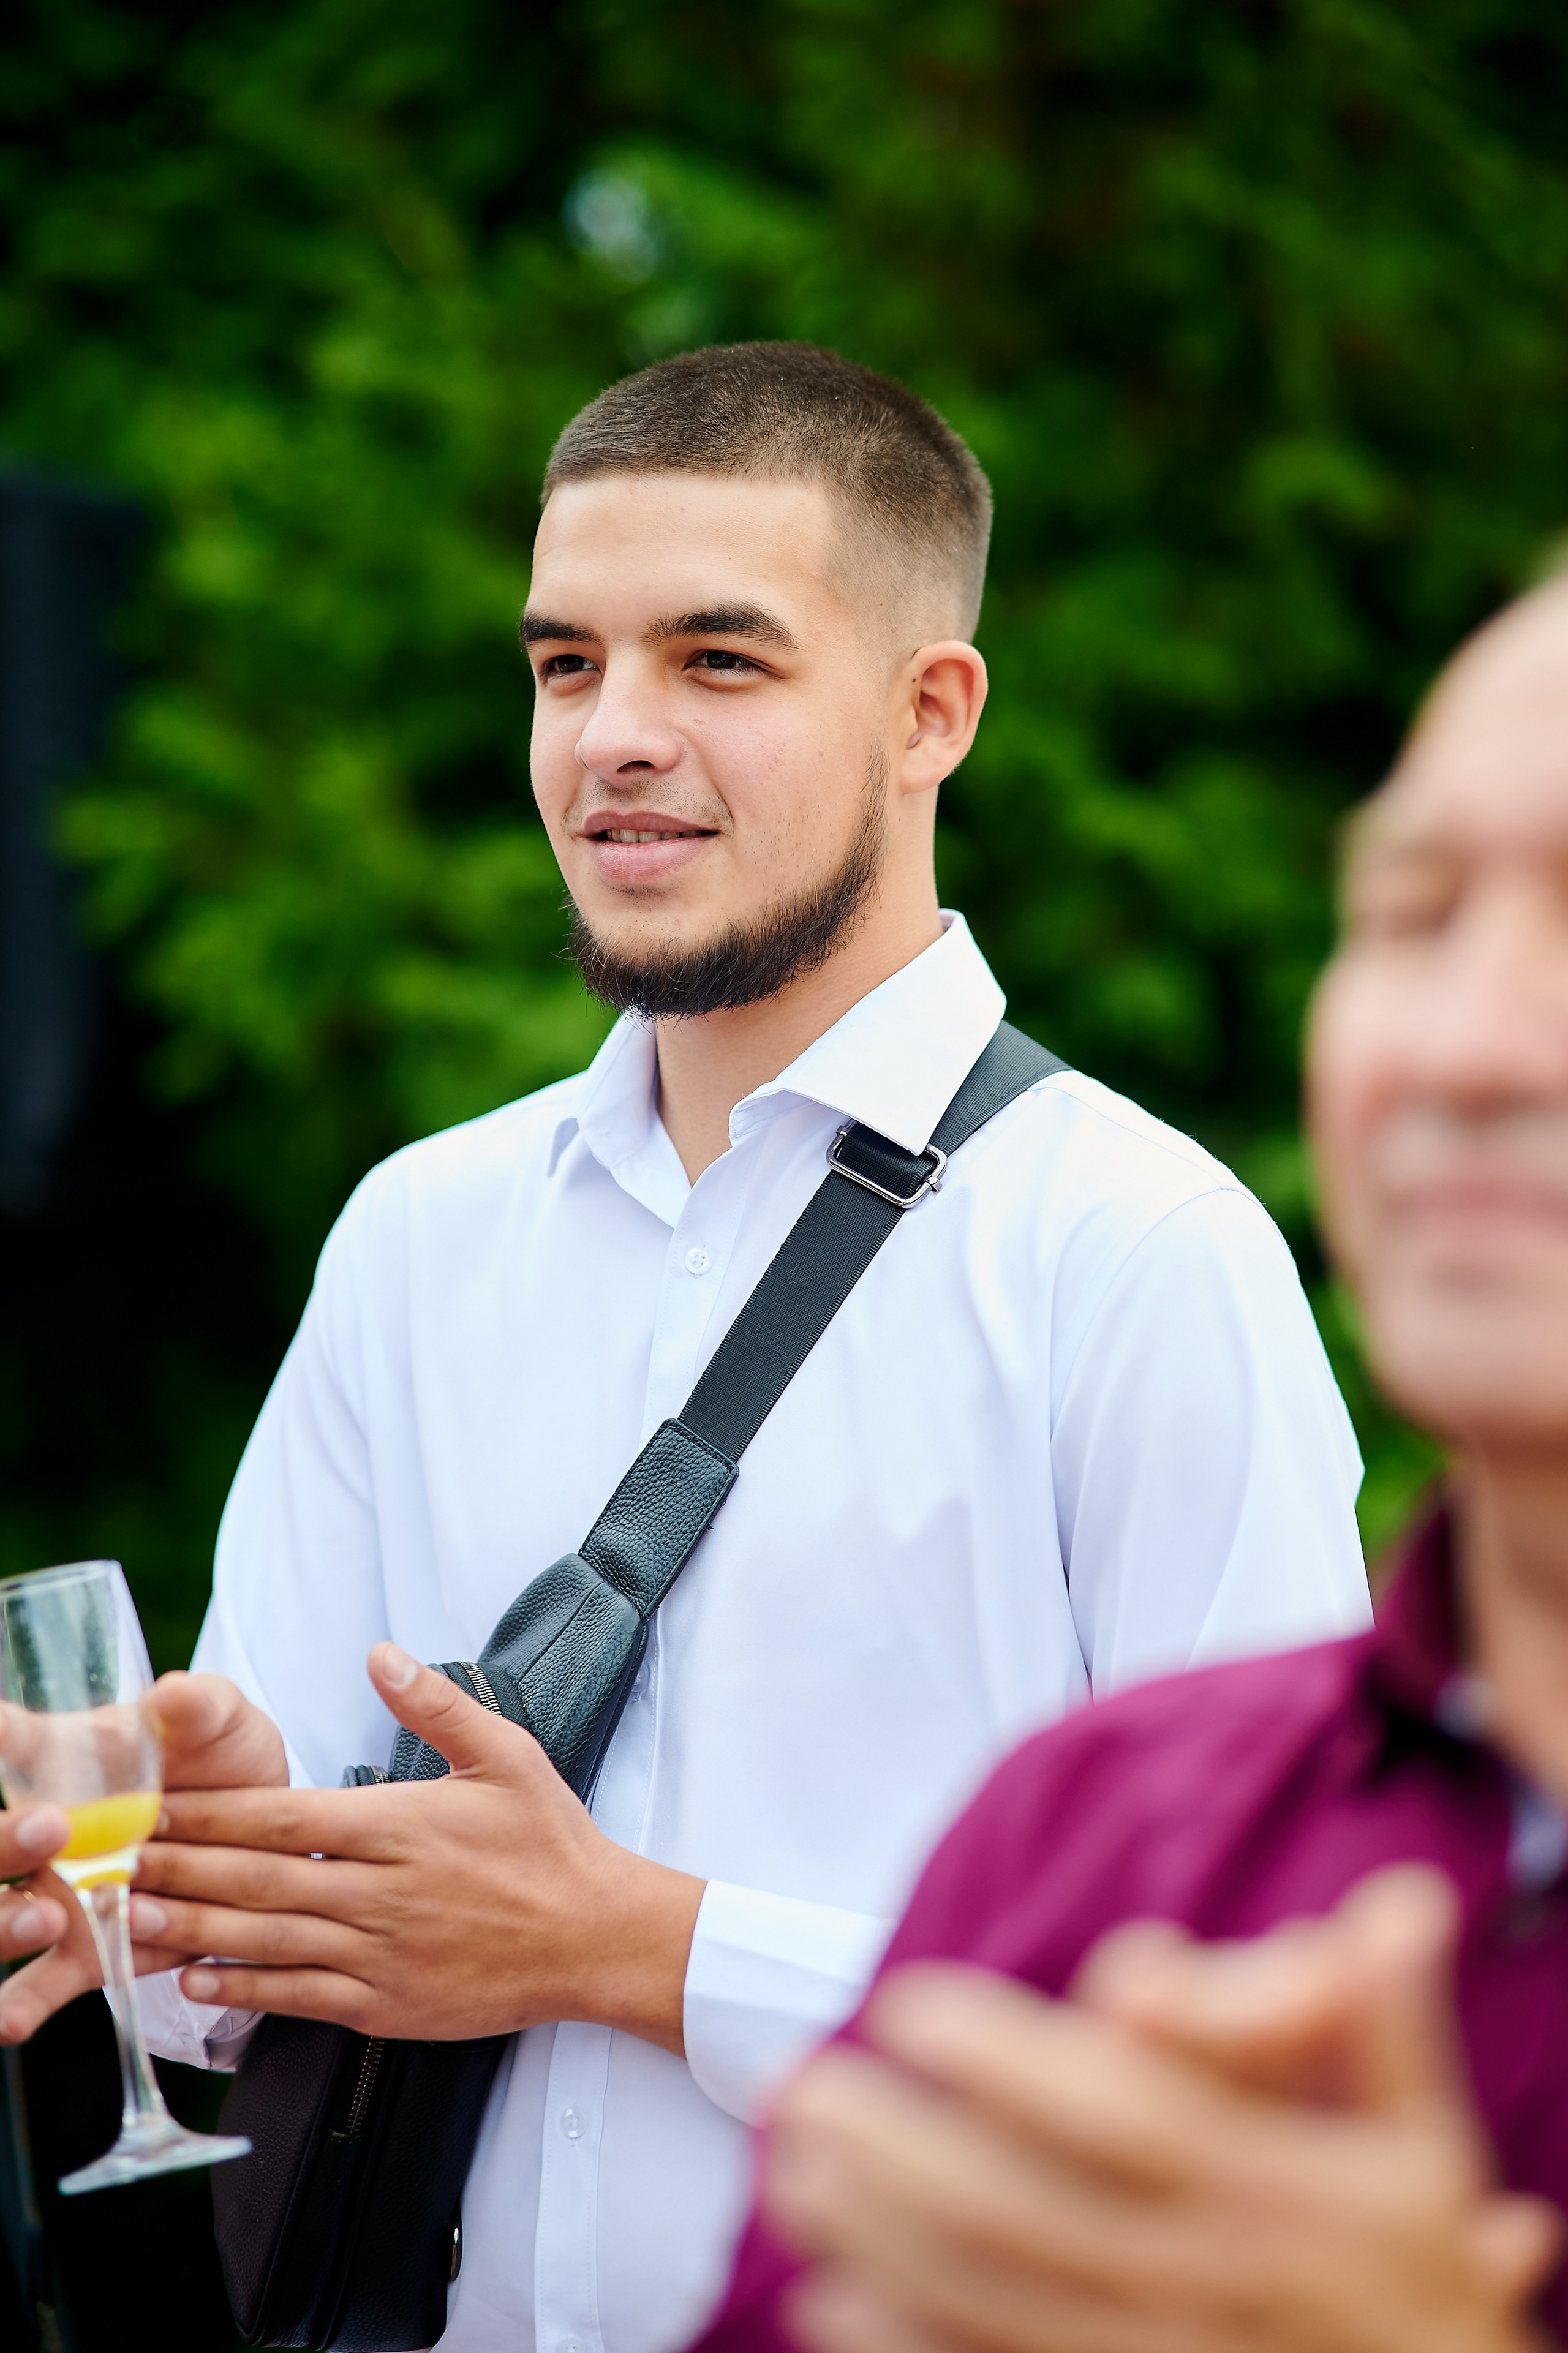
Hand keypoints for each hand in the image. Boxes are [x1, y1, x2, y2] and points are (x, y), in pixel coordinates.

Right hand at [0, 1671, 286, 2043]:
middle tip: (51, 1828)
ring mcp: (58, 1894)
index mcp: (65, 1759)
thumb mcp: (219, 1720)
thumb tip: (177, 1695)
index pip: (14, 1740)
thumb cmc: (222, 1755)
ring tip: (48, 1921)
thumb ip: (198, 1706)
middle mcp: (47, 1832)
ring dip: (10, 1923)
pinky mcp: (84, 1949)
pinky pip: (43, 1982)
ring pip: (6, 1917)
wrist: (261, 1830)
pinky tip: (12, 2023)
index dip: (1, 1735)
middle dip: (7, 1838)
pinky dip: (23, 2005)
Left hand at [130, 1643, 705, 2050]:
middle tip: (119, 1858)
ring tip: (136, 1914)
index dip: (212, 1812)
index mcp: (402, 1826)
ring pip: (267, 1940)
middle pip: (259, 1878)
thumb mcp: (505, 1755)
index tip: (160, 1802)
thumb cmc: (551, 1844)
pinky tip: (200, 1977)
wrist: (597, 1937)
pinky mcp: (387, 2007)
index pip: (284, 1816)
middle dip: (182, 1866)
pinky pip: (300, 1998)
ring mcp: (382, 1954)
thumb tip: (381, 1655)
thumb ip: (436, 1704)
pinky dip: (244, 1989)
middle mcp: (382, 1891)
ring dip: (195, 1927)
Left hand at [764, 1868, 1560, 2352]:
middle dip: (894, 2145)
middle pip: (1016, 2208)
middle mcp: (1194, 2282)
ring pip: (983, 2296)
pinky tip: (825, 2300)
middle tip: (798, 2084)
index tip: (903, 2001)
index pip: (1114, 2111)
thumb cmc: (1421, 2293)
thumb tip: (1395, 1905)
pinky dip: (902, 2344)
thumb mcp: (1424, 2150)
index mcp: (1263, 2196)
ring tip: (785, 2170)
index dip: (1003, 2055)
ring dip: (873, 2233)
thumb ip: (1384, 2025)